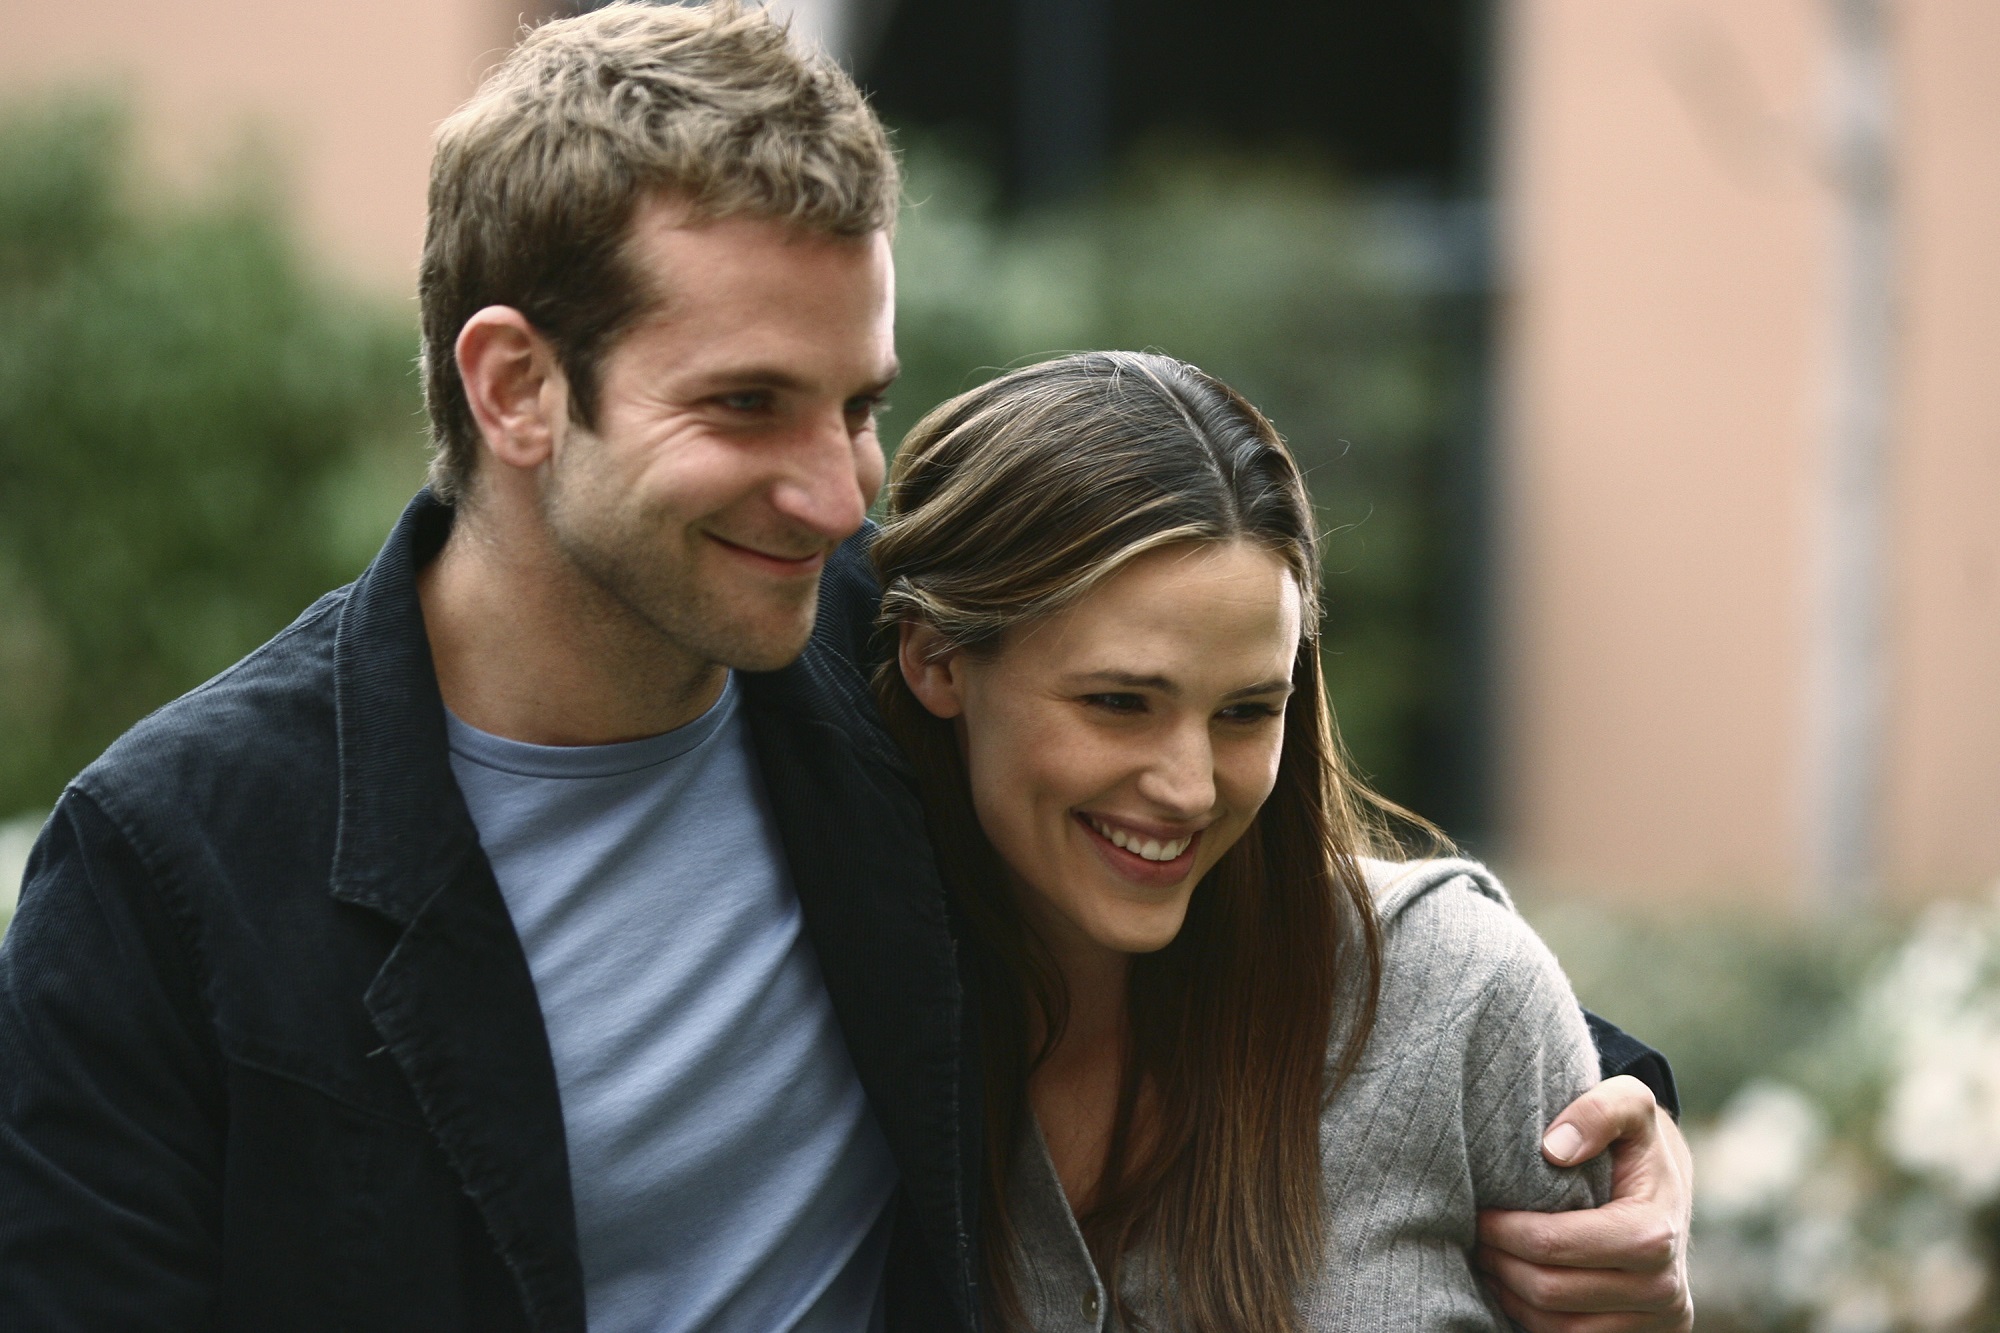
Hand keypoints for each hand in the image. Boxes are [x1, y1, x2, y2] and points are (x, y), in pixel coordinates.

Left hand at [1474, 1075, 1692, 1331]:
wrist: (1667, 1191)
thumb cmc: (1636, 1142)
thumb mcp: (1630, 1101)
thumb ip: (1600, 1109)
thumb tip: (1553, 1149)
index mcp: (1655, 1234)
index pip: (1555, 1245)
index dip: (1505, 1230)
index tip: (1478, 1211)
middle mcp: (1663, 1289)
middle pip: (1551, 1291)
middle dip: (1500, 1263)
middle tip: (1473, 1236)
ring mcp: (1656, 1322)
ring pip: (1557, 1327)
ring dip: (1511, 1294)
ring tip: (1487, 1258)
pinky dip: (1533, 1317)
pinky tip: (1513, 1284)